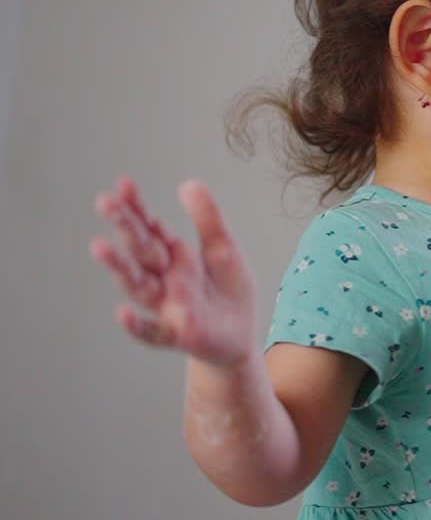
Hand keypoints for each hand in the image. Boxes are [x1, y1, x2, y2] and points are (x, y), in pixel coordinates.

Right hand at [90, 176, 260, 368]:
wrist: (240, 336)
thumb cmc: (227, 292)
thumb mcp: (224, 250)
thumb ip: (208, 220)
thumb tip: (189, 183)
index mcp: (175, 256)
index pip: (150, 228)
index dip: (137, 208)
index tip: (123, 184)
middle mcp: (164, 279)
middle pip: (141, 251)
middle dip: (125, 227)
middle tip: (105, 202)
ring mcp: (167, 306)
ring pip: (138, 286)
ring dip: (119, 267)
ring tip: (100, 246)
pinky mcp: (177, 334)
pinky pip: (152, 332)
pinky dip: (136, 325)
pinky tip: (122, 314)